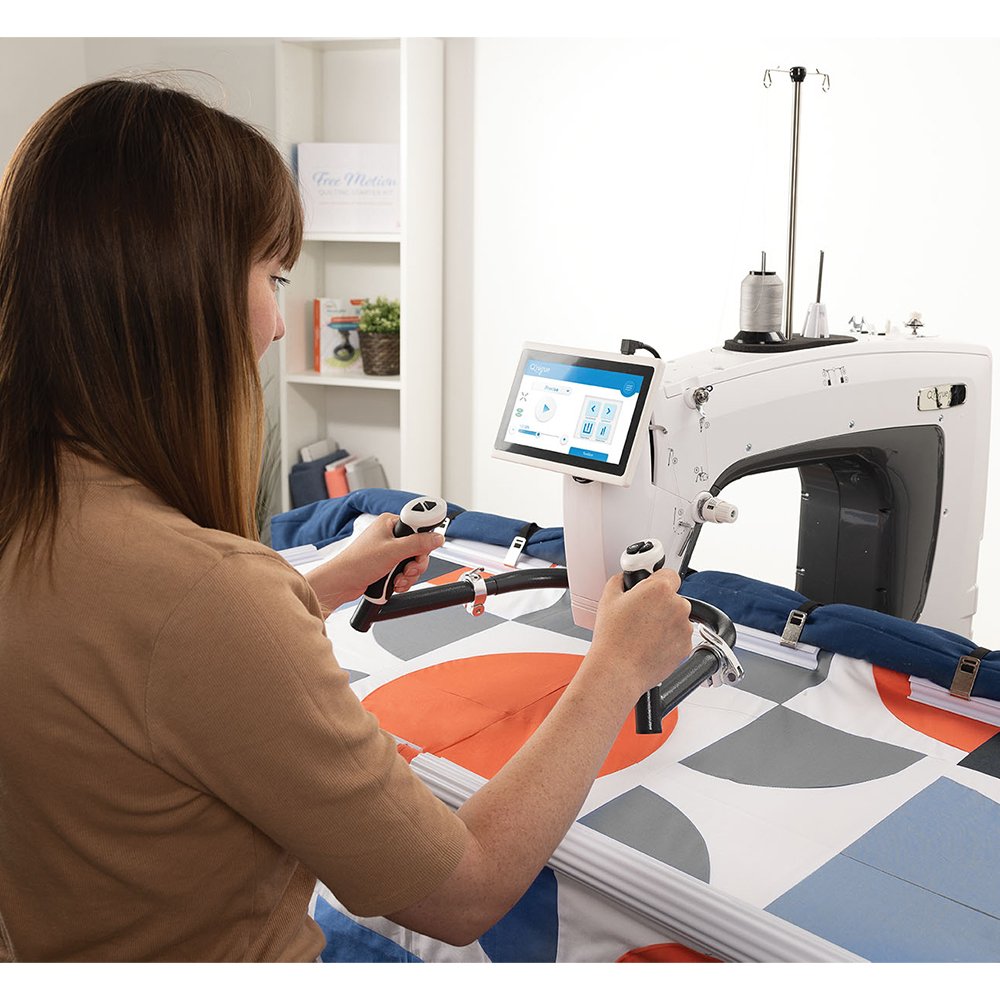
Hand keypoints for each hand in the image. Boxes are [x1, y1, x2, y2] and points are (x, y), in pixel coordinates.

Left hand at [305, 513, 444, 610]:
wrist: (342, 583)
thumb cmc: (357, 562)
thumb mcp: (393, 551)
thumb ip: (418, 543)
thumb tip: (436, 538)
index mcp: (390, 523)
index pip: (419, 522)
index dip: (426, 535)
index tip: (432, 542)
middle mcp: (390, 535)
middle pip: (419, 547)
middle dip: (416, 562)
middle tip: (409, 567)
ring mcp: (390, 551)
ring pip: (413, 562)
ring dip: (409, 574)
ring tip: (398, 578)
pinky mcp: (388, 566)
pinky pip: (405, 572)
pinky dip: (403, 580)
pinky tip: (395, 583)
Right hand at [586, 569, 692, 699]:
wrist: (618, 670)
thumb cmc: (613, 638)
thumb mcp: (608, 598)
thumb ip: (621, 580)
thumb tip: (627, 578)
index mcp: (660, 589)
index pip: (669, 574)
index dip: (656, 581)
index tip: (649, 589)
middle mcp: (678, 606)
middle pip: (674, 597)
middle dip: (660, 603)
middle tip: (640, 615)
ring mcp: (685, 628)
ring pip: (677, 617)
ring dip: (665, 622)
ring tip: (643, 633)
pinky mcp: (686, 646)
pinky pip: (679, 637)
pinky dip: (669, 639)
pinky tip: (650, 644)